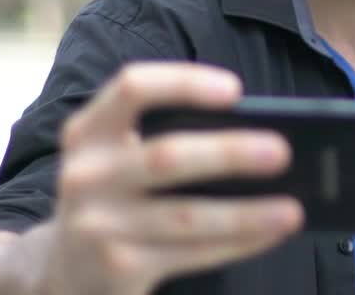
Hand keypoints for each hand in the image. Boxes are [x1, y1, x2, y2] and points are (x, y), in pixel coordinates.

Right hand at [38, 63, 302, 294]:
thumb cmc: (116, 195)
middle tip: (283, 151)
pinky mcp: (118, 270)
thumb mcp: (118, 157)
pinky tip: (271, 232)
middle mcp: (85, 176)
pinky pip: (191, 254)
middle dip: (229, 153)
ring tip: (293, 208)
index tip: (236, 90)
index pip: (132, 88)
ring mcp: (97, 227)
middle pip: (166, 156)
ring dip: (247, 213)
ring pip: (185, 217)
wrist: (61, 270)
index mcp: (88, 131)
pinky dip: (239, 242)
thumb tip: (261, 136)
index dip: (184, 84)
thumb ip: (166, 137)